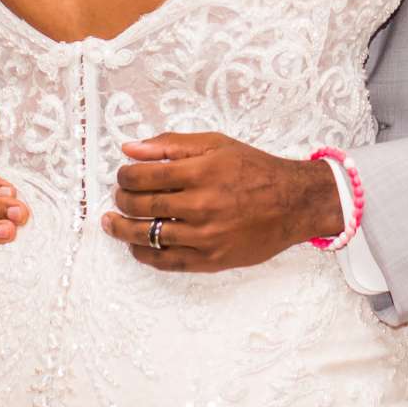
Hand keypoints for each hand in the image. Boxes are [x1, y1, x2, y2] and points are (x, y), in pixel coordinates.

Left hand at [100, 132, 342, 272]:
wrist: (294, 203)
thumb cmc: (254, 170)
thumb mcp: (217, 144)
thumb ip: (171, 145)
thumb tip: (130, 149)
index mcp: (202, 172)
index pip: (143, 176)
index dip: (125, 175)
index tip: (124, 175)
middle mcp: (202, 205)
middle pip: (141, 206)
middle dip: (122, 200)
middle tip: (120, 197)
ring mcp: (206, 236)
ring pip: (148, 236)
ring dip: (123, 228)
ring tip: (114, 222)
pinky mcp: (211, 259)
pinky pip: (166, 262)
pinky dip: (145, 254)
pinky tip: (137, 245)